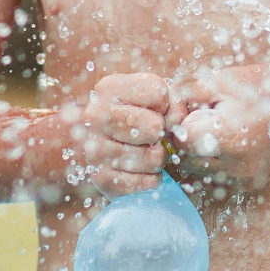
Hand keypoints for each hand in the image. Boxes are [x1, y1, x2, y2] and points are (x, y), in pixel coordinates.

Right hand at [66, 73, 168, 197]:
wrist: (115, 150)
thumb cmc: (143, 119)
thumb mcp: (160, 100)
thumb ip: (175, 103)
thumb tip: (176, 127)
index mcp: (109, 88)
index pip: (157, 92)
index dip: (167, 105)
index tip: (157, 111)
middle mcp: (94, 115)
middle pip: (153, 126)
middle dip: (162, 135)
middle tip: (152, 137)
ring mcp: (93, 148)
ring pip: (152, 157)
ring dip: (158, 159)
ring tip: (146, 153)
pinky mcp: (100, 178)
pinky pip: (145, 182)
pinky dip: (152, 180)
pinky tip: (142, 172)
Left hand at [168, 64, 269, 190]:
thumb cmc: (257, 87)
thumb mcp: (216, 83)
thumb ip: (184, 101)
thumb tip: (163, 121)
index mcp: (226, 138)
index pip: (180, 141)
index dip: (180, 125)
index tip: (192, 113)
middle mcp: (235, 166)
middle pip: (187, 161)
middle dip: (188, 142)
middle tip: (204, 121)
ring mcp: (244, 178)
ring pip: (199, 174)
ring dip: (199, 155)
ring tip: (217, 133)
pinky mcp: (251, 185)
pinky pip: (218, 179)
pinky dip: (215, 164)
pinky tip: (228, 146)